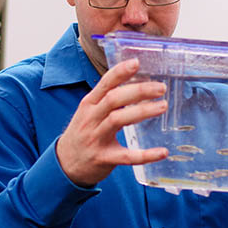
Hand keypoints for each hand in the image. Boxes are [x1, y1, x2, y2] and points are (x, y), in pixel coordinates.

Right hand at [56, 58, 169, 186]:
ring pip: (118, 120)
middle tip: (160, 88)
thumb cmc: (82, 133)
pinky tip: (162, 152)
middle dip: (138, 91)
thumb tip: (136, 84)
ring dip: (142, 112)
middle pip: (113, 99)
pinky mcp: (103, 158)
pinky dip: (146, 155)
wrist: (65, 164)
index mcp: (89, 105)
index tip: (136, 62)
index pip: (104, 84)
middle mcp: (91, 119)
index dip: (120, 72)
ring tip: (162, 106)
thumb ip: (107, 100)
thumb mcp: (88, 112)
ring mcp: (95, 139)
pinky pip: (127, 156)